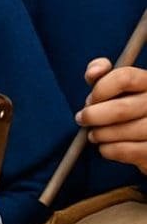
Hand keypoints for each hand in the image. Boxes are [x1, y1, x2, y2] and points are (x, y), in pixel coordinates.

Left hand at [77, 59, 146, 174]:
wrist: (144, 137)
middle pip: (121, 109)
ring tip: (93, 134)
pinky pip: (128, 151)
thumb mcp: (113, 85)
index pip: (124, 77)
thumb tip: (93, 72)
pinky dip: (109, 150)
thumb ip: (100, 73)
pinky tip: (105, 147)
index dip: (100, 89)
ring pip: (124, 131)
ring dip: (100, 134)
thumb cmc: (125, 106)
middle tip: (82, 119)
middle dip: (93, 116)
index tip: (90, 100)